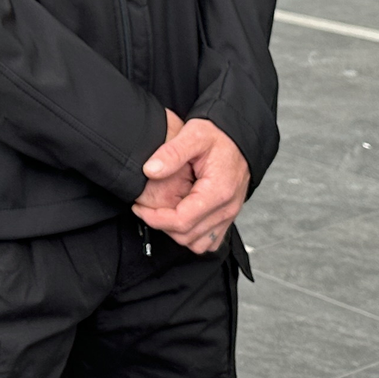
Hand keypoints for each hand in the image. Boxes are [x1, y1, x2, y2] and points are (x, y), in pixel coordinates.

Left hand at [133, 113, 248, 253]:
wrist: (240, 137)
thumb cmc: (219, 135)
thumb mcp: (194, 134)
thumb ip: (171, 152)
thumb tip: (149, 170)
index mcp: (217, 191)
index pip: (181, 221)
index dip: (155, 218)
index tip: (138, 207)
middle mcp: (226, 208)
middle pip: (188, 236)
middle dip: (161, 226)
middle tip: (145, 208)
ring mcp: (229, 215)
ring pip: (198, 244)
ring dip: (176, 233)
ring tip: (162, 214)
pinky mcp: (228, 216)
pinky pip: (210, 241)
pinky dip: (193, 236)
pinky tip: (180, 217)